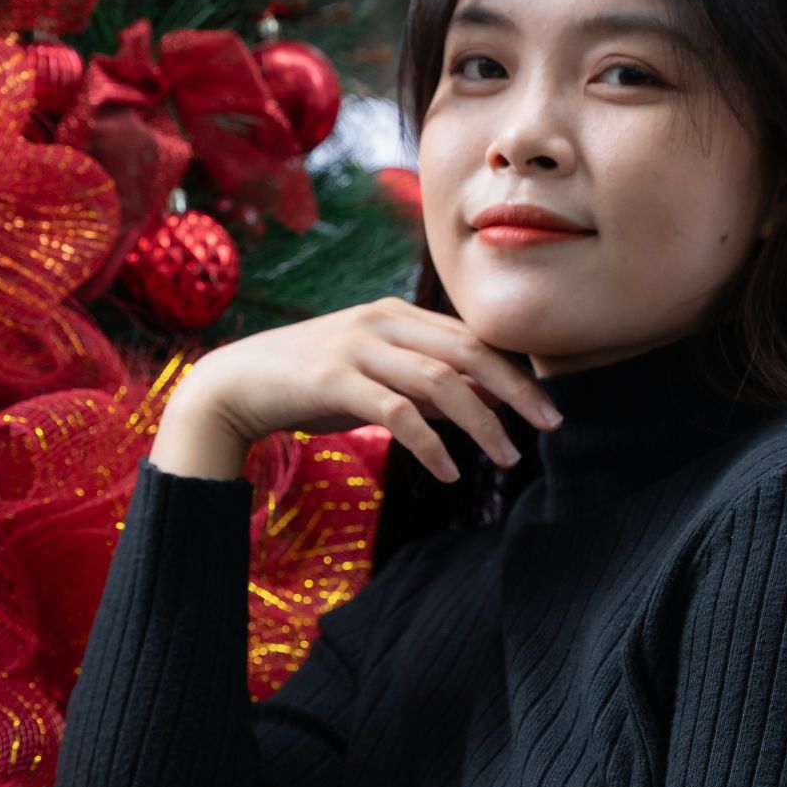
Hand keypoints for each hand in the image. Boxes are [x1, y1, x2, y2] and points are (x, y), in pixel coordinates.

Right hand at [149, 297, 563, 482]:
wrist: (234, 386)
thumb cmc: (309, 384)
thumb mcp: (373, 378)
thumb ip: (424, 386)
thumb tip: (483, 403)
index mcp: (396, 314)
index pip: (472, 336)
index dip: (515, 368)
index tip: (548, 403)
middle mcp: (382, 321)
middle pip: (468, 351)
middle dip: (517, 388)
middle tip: (553, 424)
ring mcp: (357, 346)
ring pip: (440, 381)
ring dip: (482, 423)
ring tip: (507, 459)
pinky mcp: (333, 379)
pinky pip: (396, 412)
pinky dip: (430, 444)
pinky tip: (449, 472)